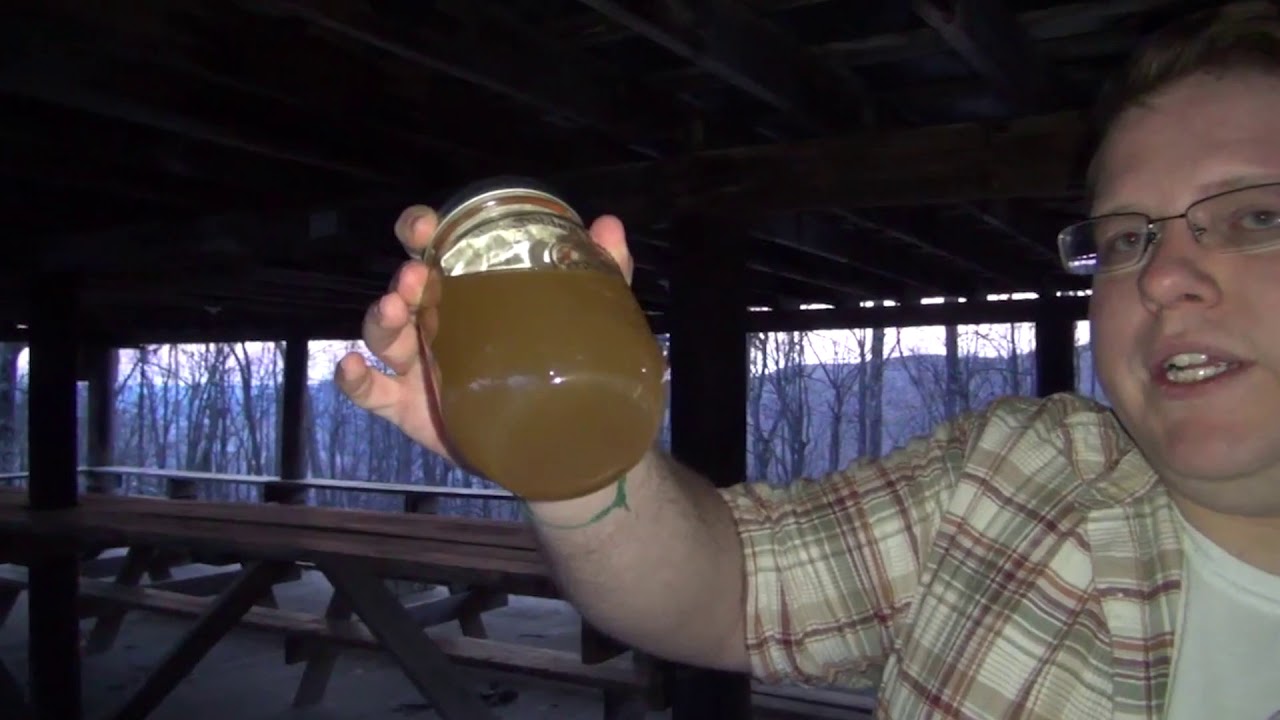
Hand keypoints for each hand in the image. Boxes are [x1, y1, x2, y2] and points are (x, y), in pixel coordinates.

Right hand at [335, 204, 634, 459]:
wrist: (559, 441)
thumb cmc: (559, 363)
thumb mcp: (586, 315)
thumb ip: (601, 271)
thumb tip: (610, 225)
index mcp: (466, 290)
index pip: (432, 248)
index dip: (420, 230)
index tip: (425, 226)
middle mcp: (435, 320)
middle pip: (404, 288)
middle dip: (404, 278)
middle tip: (416, 277)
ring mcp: (416, 364)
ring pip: (383, 334)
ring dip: (381, 317)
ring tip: (394, 311)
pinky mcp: (407, 407)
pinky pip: (370, 392)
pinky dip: (353, 379)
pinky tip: (350, 367)